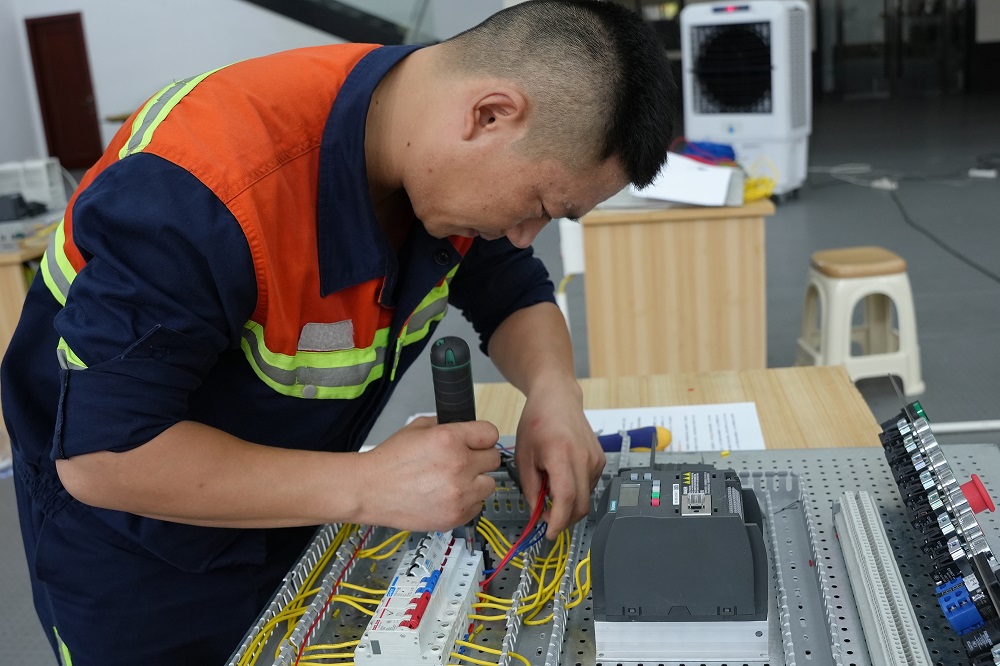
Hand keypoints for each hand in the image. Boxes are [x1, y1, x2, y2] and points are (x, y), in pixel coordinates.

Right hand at [356, 417, 499, 531]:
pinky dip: (466, 502)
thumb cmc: (390, 460)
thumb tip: (466, 429)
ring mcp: (459, 494)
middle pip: (494, 459)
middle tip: (461, 462)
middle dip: (479, 459)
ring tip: (453, 481)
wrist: (370, 490)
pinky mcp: (455, 516)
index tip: (476, 442)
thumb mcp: (418, 427)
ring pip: (489, 485)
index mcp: (450, 439)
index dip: (482, 437)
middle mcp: (459, 466)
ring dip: (476, 482)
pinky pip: (477, 506)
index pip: (490, 434)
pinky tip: (447, 496)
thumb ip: (447, 425)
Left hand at [514, 384, 604, 538]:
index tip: (548, 533)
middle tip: (545, 518)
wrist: (557, 398)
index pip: (567, 498)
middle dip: (564, 519)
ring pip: (586, 498)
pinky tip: (561, 477)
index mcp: (562, 454)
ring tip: (550, 486)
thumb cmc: (537, 420)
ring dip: (569, 504)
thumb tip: (537, 513)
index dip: (558, 521)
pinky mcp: (601, 460)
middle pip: (581, 505)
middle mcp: (584, 458)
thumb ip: (530, 488)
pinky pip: (589, 487)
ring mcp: (596, 460)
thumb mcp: (524, 456)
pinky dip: (575, 491)